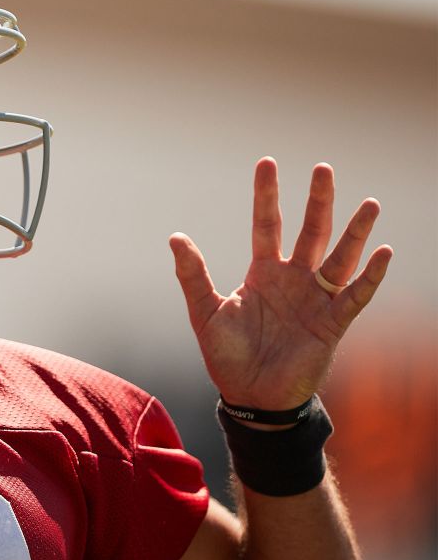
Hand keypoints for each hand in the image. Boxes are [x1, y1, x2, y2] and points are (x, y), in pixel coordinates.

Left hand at [169, 157, 391, 411]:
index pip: (266, 224)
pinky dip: (370, 276)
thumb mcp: (205, 312)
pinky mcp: (332, 324)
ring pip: (339, 258)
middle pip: (310, 231)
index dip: (267, 195)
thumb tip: (176, 236)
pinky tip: (383, 252)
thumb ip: (192, 275)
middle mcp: (293, 279)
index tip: (267, 163)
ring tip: (369, 204)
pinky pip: (356, 296)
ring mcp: (315, 300)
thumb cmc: (227, 355)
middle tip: (324, 168)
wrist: (251, 396)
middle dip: (317, 201)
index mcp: (262, 273)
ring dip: (354, 232)